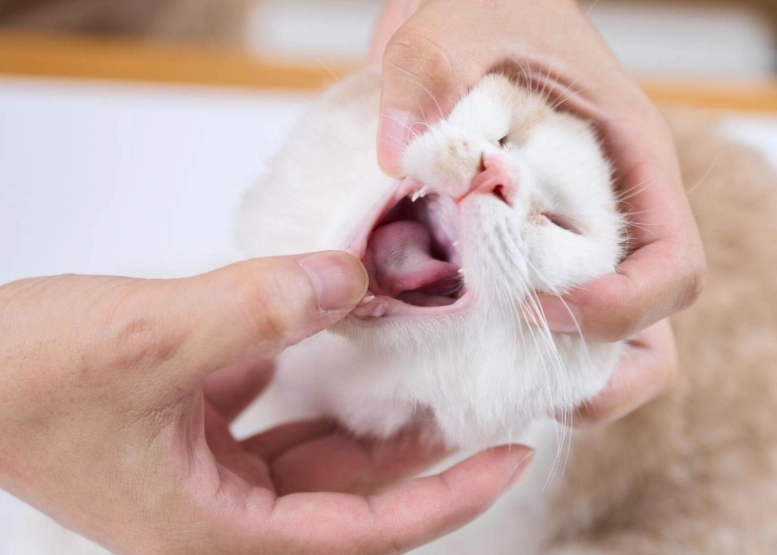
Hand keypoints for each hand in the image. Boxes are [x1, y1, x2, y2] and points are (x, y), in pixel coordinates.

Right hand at [0, 253, 532, 554]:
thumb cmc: (21, 381)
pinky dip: (304, 374)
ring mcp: (203, 471)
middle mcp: (217, 510)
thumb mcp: (149, 340)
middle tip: (476, 389)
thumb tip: (352, 278)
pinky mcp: (188, 428)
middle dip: (415, 442)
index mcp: (214, 529)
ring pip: (311, 447)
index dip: (447, 497)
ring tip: (418, 357)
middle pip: (348, 487)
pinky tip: (330, 330)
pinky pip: (268, 411)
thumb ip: (258, 308)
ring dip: (363, 406)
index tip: (510, 457)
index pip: (363, 532)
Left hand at [370, 0, 704, 423]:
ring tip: (480, 383)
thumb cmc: (487, 8)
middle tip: (517, 387)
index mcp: (629, 166)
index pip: (673, 269)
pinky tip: (444, 346)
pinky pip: (529, 316)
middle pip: (643, 330)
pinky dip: (498, 346)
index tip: (542, 311)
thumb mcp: (457, 24)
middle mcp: (609, 215)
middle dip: (592, 374)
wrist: (470, 11)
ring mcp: (566, 238)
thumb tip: (401, 155)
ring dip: (545, 373)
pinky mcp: (519, 248)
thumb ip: (428, 75)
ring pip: (590, 339)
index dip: (623, 310)